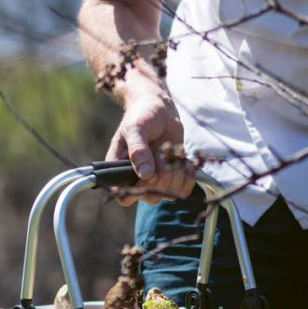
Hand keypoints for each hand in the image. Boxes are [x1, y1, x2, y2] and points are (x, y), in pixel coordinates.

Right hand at [105, 89, 194, 205]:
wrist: (159, 110)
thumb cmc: (141, 116)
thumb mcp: (136, 128)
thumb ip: (138, 150)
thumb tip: (146, 174)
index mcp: (119, 170)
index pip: (124, 198)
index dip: (138, 190)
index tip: (148, 172)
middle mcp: (136, 179)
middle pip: (151, 195)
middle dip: (161, 173)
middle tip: (159, 150)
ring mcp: (155, 180)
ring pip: (169, 192)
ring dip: (175, 171)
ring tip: (169, 150)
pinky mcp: (172, 178)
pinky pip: (183, 190)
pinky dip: (187, 176)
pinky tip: (183, 160)